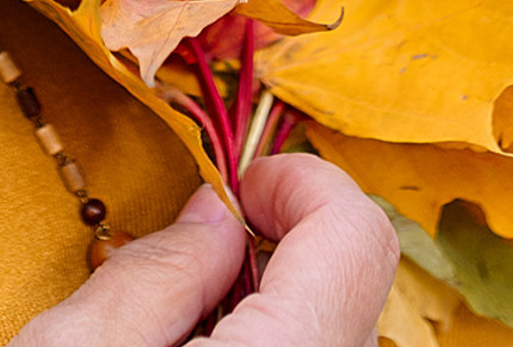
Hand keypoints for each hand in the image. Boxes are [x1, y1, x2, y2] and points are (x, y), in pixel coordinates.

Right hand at [10, 154, 397, 346]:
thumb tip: (216, 211)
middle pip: (351, 274)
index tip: (231, 187)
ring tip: (185, 321)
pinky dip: (269, 336)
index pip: (353, 231)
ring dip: (270, 294)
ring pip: (333, 320)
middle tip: (194, 252)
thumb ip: (159, 271)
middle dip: (275, 237)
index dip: (294, 181)